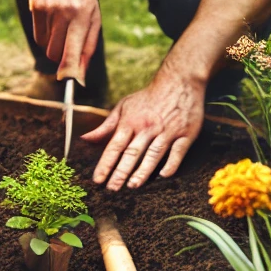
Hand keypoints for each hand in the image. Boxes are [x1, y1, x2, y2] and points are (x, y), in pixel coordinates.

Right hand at [28, 0, 100, 80]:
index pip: (74, 50)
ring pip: (47, 47)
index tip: (70, 82)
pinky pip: (38, 37)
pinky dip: (45, 36)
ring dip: (54, 45)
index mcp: (83, 16)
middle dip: (62, 58)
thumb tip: (80, 72)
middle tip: (69, 46)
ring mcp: (48, 11)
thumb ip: (88, 44)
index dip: (70, 70)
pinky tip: (51, 18)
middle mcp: (65, 14)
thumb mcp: (93, 15)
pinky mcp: (35, 10)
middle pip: (57, 54)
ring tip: (61, 25)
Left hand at [84, 65, 205, 190]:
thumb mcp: (124, 107)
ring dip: (142, 171)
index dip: (105, 164)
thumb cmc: (148, 97)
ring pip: (153, 155)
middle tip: (112, 188)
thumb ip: (106, 126)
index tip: (98, 179)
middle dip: (121, 172)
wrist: (179, 82)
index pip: (115, 146)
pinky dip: (170, 164)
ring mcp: (167, 131)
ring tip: (132, 185)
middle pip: (132, 153)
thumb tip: (85, 138)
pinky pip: (177, 152)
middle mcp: (147, 127)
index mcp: (131, 121)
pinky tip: (163, 175)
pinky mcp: (185, 134)